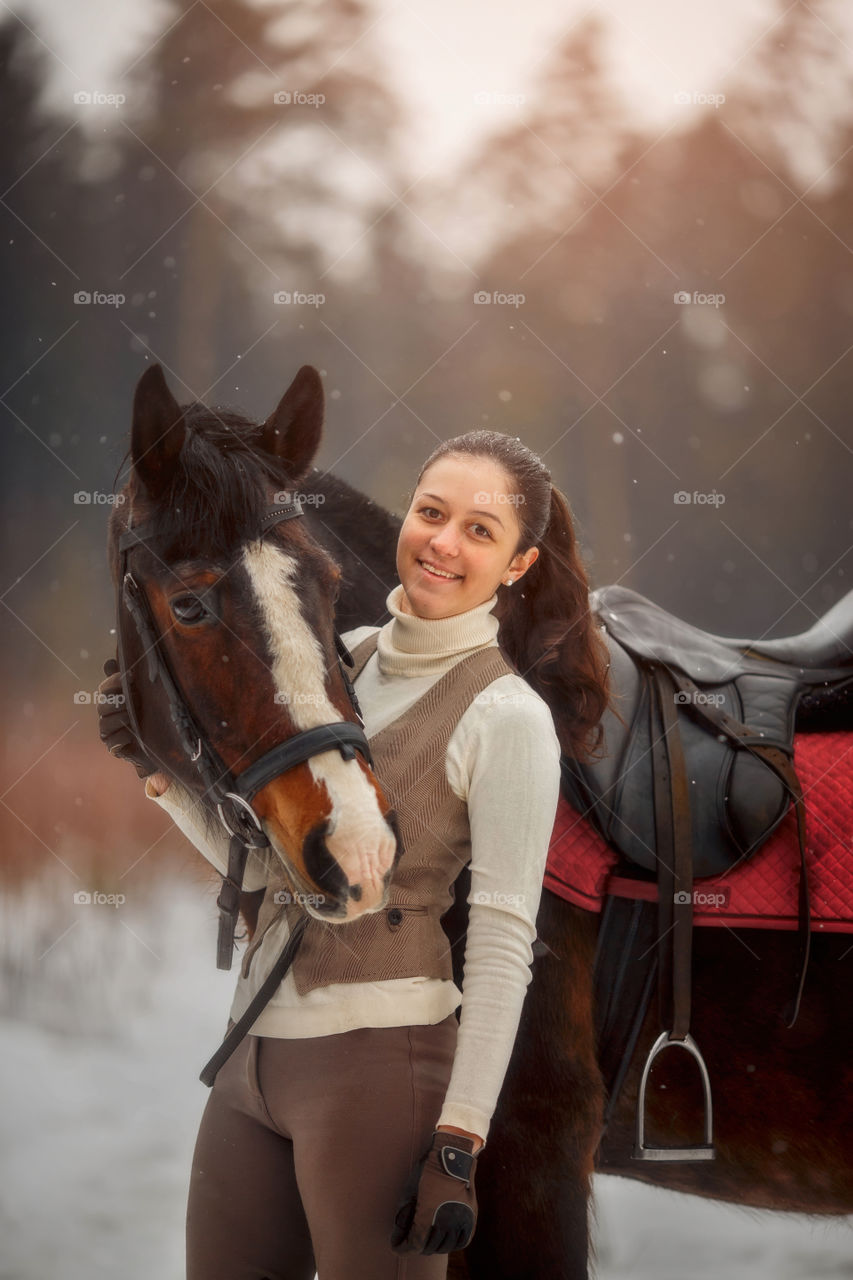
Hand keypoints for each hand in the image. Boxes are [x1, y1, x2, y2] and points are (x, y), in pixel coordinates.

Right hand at [97, 658, 154, 778]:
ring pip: (104, 724)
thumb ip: (129, 679)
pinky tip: (131, 735)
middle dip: (117, 702)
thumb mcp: (143, 694)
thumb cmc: (149, 713)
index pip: (104, 688)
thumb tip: (110, 662)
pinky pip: (111, 743)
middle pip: (102, 706)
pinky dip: (120, 738)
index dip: (114, 681)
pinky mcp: (114, 748)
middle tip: (132, 699)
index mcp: (111, 699)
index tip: (132, 677)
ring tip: (131, 717)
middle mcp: (106, 715)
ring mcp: (108, 733)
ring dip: (119, 719)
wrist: (159, 742)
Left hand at [390, 1129, 478, 1254]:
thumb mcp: (410, 1191)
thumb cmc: (427, 1170)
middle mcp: (446, 1222)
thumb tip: (401, 1232)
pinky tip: (444, 1239)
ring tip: (426, 1238)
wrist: (453, 1154)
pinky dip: (451, 1243)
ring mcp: (461, 1220)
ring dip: (433, 1245)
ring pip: (445, 1246)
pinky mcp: (471, 1217)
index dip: (403, 1248)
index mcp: (428, 1215)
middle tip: (410, 1238)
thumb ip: (404, 1215)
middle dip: (416, 1245)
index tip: (396, 1246)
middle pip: (428, 1247)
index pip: (414, 1245)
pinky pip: (461, 1242)